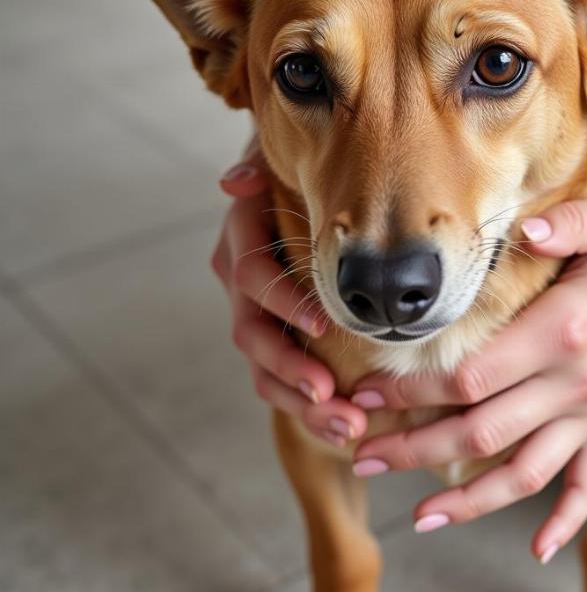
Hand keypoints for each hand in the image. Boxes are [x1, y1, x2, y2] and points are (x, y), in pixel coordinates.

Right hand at [212, 141, 367, 444]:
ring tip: (346, 427)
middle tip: (328, 393)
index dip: (284, 302)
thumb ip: (263, 166)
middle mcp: (242, 284)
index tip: (323, 326)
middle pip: (252, 334)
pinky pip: (281, 383)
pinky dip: (310, 408)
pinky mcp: (276, 342)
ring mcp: (256, 317)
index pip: (253, 276)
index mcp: (243, 240)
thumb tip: (235, 182)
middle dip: (289, 367)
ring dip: (302, 402)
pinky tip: (346, 428)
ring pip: (264, 369)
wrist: (309, 197)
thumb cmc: (305, 177)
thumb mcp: (285, 163)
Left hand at [349, 193, 586, 560]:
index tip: (368, 395)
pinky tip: (536, 550)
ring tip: (418, 518)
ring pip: (524, 473)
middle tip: (362, 457)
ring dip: (468, 500)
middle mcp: (576, 384)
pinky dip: (564, 522)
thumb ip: (568, 222)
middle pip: (481, 432)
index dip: (414, 392)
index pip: (471, 375)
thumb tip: (521, 235)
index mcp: (563, 331)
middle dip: (415, 449)